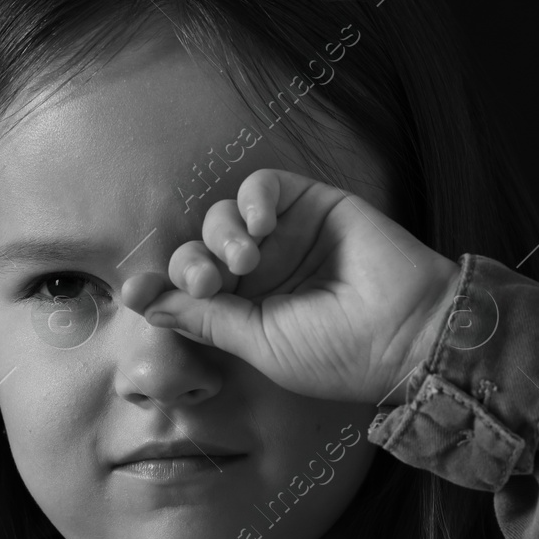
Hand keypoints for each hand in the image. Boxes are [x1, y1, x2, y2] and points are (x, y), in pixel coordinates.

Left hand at [120, 168, 461, 405]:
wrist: (406, 332)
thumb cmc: (336, 354)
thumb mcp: (258, 344)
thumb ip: (204, 318)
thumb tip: (146, 302)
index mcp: (245, 314)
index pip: (187, 291)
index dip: (158, 286)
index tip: (133, 290)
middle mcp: (261, 274)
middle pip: (197, 250)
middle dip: (190, 263)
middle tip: (207, 283)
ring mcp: (285, 238)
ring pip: (222, 216)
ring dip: (220, 233)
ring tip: (246, 259)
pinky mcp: (312, 204)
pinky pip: (263, 185)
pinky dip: (251, 197)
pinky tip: (259, 222)